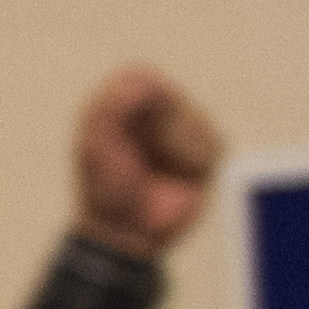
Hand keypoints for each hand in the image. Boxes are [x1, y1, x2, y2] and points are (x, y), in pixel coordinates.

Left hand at [67, 66, 222, 262]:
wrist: (130, 230)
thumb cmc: (106, 189)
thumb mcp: (95, 147)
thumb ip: (110, 108)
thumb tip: (142, 82)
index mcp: (121, 105)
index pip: (141, 78)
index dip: (142, 101)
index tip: (130, 127)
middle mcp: (152, 113)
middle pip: (172, 99)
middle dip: (158, 131)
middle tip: (143, 157)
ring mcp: (181, 130)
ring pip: (196, 119)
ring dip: (177, 147)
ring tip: (162, 168)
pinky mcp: (205, 150)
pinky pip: (214, 141)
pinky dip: (197, 159)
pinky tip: (182, 173)